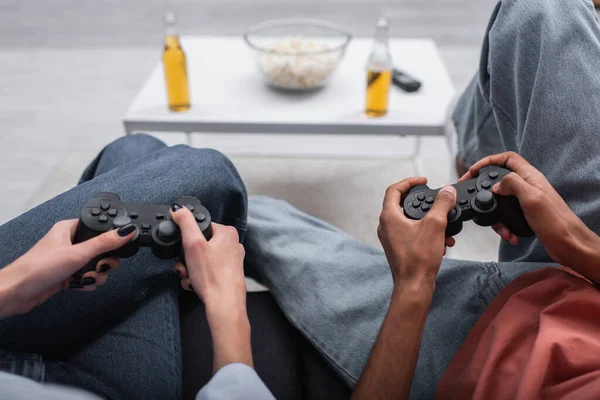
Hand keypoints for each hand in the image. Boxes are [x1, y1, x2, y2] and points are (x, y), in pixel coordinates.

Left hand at [0, 220, 136, 317]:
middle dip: (104, 262)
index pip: (97, 227)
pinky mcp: (66, 275)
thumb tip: (128, 231)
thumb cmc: (38, 268)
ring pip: (95, 265)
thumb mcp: (78, 253)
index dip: (109, 238)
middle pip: (100, 249)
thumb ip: (105, 243)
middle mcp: (69, 243)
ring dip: (96, 274)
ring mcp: (68, 260)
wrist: (17, 293)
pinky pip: (86, 277)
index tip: (115, 248)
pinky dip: (87, 282)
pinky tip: (80, 285)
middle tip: (100, 267)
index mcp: (69, 229)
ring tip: (87, 279)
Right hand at [170, 205, 251, 370]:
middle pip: (200, 244)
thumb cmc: (212, 276)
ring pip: (202, 259)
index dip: (188, 239)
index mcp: (228, 233)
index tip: (184, 250)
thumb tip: (178, 209)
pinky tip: (195, 284)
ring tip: (190, 277)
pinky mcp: (228, 274)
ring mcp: (231, 260)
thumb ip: (185, 223)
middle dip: (187, 258)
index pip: (201, 227)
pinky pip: (207, 270)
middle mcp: (233, 244)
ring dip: (190, 269)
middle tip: (185, 267)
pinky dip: (198, 277)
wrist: (225, 305)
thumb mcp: (193, 244)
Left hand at [377, 177, 456, 290]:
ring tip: (445, 228)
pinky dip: (428, 234)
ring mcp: (392, 238)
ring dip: (430, 222)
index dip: (409, 182)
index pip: (394, 189)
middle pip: (404, 204)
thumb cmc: (418, 259)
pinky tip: (443, 242)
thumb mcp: (435, 225)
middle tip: (436, 201)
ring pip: (412, 221)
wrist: (414, 286)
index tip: (423, 181)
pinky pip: (414, 234)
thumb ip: (442, 204)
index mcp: (389, 216)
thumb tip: (447, 191)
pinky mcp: (400, 248)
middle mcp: (386, 226)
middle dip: (424, 203)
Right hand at [460, 151, 598, 269]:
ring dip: (496, 215)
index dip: (489, 161)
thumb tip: (495, 185)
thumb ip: (512, 184)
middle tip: (472, 197)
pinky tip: (509, 234)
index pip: (507, 158)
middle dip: (485, 191)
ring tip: (500, 228)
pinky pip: (506, 216)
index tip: (473, 171)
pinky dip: (504, 226)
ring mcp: (525, 201)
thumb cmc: (555, 220)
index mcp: (530, 176)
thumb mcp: (531, 197)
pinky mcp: (525, 215)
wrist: (568, 243)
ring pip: (500, 201)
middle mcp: (527, 186)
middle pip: (500, 180)